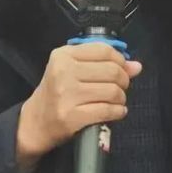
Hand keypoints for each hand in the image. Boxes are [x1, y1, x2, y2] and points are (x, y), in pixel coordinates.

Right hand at [17, 42, 141, 169]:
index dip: (120, 60)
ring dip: (121, 98)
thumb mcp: (72, 70)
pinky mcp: (71, 117)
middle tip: (120, 88)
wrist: (35, 122)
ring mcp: (67, 95)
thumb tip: (136, 66)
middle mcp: (63, 72)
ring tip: (116, 101)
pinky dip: (118, 112)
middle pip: (112, 71)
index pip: (104, 50)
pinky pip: (107, 110)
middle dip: (123, 81)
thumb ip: (103, 64)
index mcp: (63, 55)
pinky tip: (116, 112)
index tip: (122, 69)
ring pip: (112, 91)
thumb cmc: (56, 92)